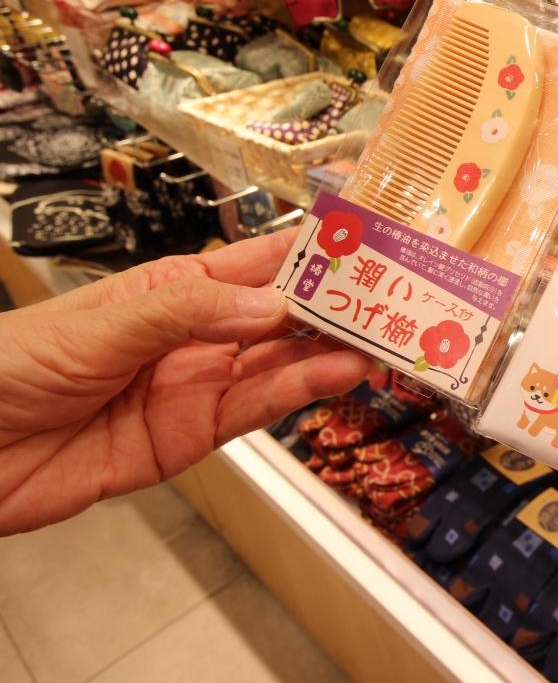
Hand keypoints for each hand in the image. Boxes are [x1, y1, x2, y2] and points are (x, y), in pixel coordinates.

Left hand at [0, 230, 368, 534]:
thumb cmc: (9, 366)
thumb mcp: (98, 325)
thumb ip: (187, 314)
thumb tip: (269, 309)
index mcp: (171, 290)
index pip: (255, 264)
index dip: (310, 254)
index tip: (364, 243)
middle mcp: (194, 337)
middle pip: (280, 318)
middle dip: (335, 307)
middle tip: (394, 298)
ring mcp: (194, 387)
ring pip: (279, 365)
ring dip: (329, 352)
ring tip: (379, 339)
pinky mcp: (188, 439)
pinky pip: (253, 412)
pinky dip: (297, 394)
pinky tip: (335, 376)